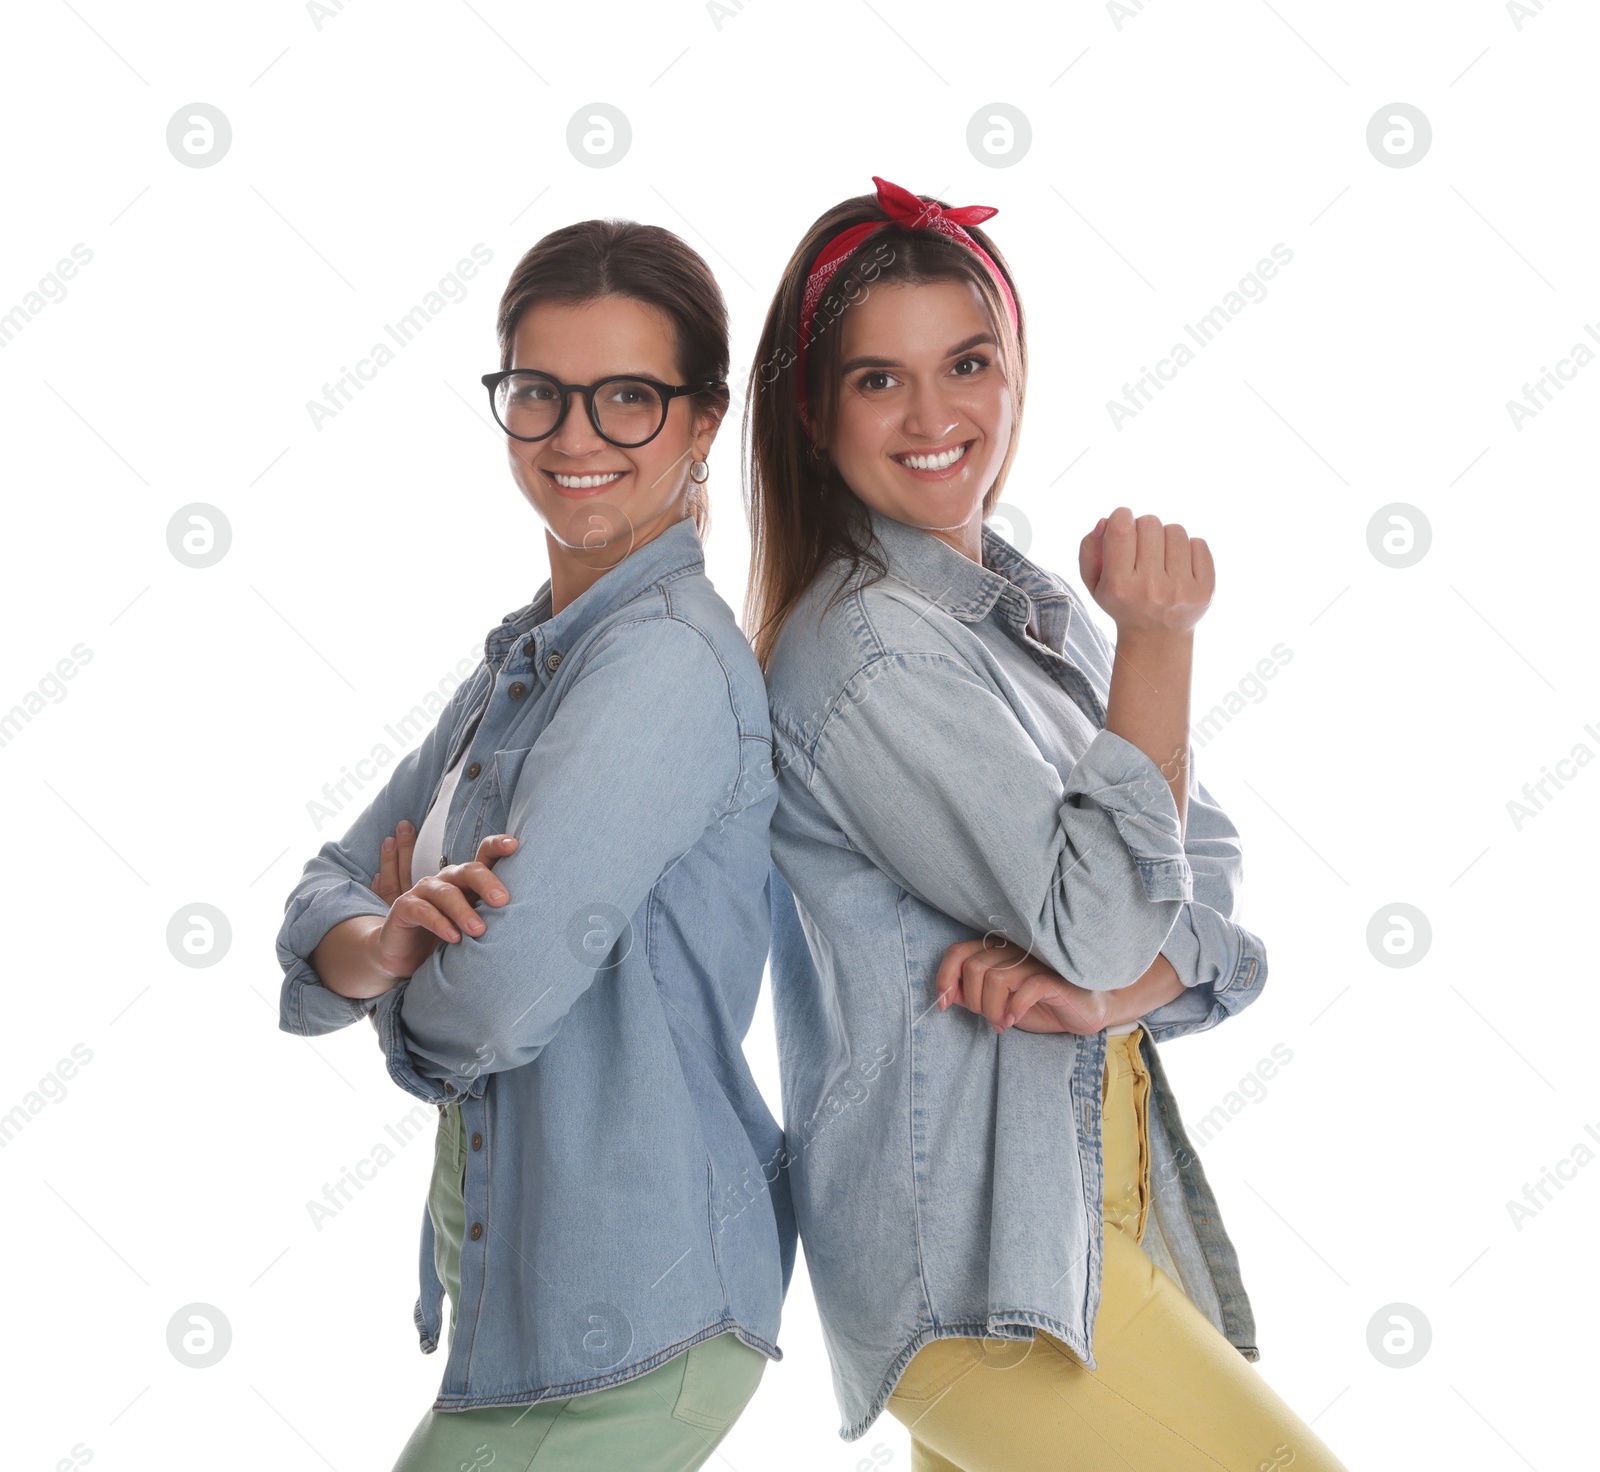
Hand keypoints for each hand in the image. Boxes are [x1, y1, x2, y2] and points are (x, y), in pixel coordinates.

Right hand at [370, 829, 519, 981]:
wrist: (409, 957)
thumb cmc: (452, 936)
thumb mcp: (476, 924)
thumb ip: (496, 914)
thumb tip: (537, 914)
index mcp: (468, 879)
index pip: (484, 855)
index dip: (497, 846)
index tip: (514, 845)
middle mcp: (447, 879)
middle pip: (468, 870)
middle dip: (486, 883)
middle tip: (503, 901)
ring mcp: (424, 890)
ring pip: (446, 892)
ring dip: (463, 911)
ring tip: (479, 930)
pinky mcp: (404, 907)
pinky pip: (424, 911)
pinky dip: (440, 923)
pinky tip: (454, 937)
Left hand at [935, 937, 1107, 1035]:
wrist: (1083, 1012)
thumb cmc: (1039, 1004)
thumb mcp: (998, 1002)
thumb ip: (973, 995)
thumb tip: (946, 995)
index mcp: (997, 951)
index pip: (958, 952)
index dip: (945, 977)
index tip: (945, 1004)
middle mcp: (1014, 950)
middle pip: (974, 968)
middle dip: (974, 1001)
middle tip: (989, 1017)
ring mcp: (1035, 962)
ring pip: (995, 978)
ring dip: (992, 1009)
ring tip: (1002, 1022)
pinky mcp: (1055, 980)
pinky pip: (1026, 987)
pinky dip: (1014, 1007)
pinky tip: (1015, 1018)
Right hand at [1078, 506, 1213, 639]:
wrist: (1156, 637)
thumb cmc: (1122, 601)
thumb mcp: (1094, 582)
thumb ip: (1089, 548)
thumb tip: (1106, 520)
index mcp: (1119, 587)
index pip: (1121, 529)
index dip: (1122, 516)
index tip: (1123, 522)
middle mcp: (1150, 589)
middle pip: (1149, 523)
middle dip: (1143, 527)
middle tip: (1142, 547)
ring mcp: (1181, 590)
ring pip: (1176, 530)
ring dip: (1166, 537)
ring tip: (1161, 556)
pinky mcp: (1205, 590)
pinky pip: (1199, 543)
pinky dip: (1188, 548)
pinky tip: (1179, 566)